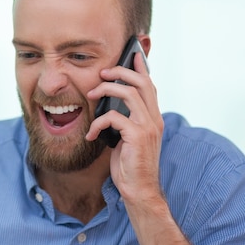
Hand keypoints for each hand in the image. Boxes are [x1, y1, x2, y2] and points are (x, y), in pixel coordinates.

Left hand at [86, 52, 163, 204]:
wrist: (139, 190)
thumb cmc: (130, 165)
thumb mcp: (127, 138)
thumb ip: (124, 121)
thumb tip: (107, 108)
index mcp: (153, 117)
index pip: (150, 85)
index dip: (141, 68)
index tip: (132, 55)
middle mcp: (154, 119)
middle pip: (141, 82)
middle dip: (119, 72)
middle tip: (101, 74)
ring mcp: (148, 127)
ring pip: (128, 93)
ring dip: (105, 91)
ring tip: (91, 96)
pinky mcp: (137, 136)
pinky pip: (114, 117)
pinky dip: (98, 122)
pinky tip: (91, 134)